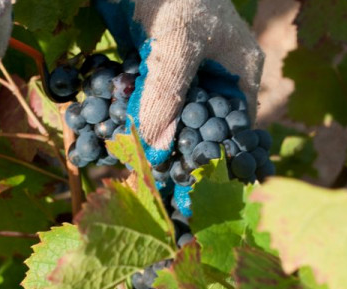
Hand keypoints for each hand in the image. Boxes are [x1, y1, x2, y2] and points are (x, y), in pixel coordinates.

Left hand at [95, 0, 264, 164]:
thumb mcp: (177, 44)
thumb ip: (167, 95)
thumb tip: (156, 152)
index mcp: (237, 72)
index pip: (232, 128)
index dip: (213, 158)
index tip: (189, 187)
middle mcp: (211, 76)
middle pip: (195, 125)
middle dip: (173, 150)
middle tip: (151, 179)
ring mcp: (179, 70)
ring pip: (165, 113)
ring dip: (146, 133)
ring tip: (126, 161)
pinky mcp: (150, 62)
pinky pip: (141, 95)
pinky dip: (126, 111)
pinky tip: (110, 129)